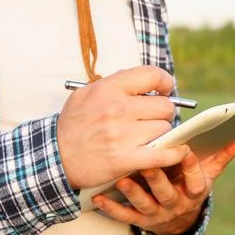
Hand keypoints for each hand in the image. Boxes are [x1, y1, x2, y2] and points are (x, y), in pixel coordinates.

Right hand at [57, 66, 187, 188]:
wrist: (55, 157)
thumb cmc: (74, 125)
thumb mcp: (86, 94)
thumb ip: (116, 84)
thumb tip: (147, 81)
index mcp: (109, 89)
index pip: (152, 75)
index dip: (165, 82)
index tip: (164, 89)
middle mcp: (117, 109)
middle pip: (165, 106)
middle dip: (163, 113)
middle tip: (153, 119)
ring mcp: (122, 135)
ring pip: (164, 129)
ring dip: (160, 134)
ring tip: (147, 137)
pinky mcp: (126, 159)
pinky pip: (162, 154)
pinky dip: (174, 153)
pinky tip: (179, 151)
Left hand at [92, 135, 234, 234]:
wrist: (176, 216)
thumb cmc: (190, 184)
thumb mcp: (209, 173)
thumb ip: (224, 153)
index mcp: (194, 191)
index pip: (196, 181)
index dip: (192, 168)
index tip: (186, 151)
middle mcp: (176, 204)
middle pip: (168, 193)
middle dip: (159, 179)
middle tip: (148, 161)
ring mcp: (157, 213)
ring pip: (145, 205)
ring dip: (135, 193)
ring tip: (124, 179)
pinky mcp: (140, 220)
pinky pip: (125, 216)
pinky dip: (112, 209)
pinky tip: (100, 199)